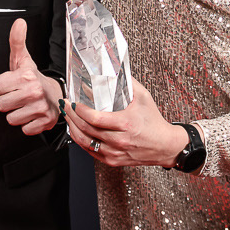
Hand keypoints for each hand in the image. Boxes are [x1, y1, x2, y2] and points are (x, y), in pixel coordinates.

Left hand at [0, 19, 61, 134]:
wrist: (56, 94)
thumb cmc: (33, 78)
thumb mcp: (23, 59)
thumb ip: (17, 41)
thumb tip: (19, 22)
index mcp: (26, 76)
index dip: (1, 86)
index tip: (11, 84)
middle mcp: (34, 92)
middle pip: (1, 105)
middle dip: (7, 101)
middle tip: (18, 95)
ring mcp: (40, 108)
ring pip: (10, 119)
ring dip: (16, 114)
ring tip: (25, 105)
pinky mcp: (45, 123)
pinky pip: (24, 129)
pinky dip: (27, 124)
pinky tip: (32, 114)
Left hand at [64, 77, 185, 167]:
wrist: (165, 146)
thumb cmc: (154, 122)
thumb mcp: (144, 98)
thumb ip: (128, 83)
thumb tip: (114, 69)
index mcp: (126, 124)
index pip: (94, 118)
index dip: (79, 110)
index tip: (73, 101)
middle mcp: (119, 141)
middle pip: (85, 129)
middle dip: (71, 115)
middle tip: (65, 104)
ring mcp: (114, 153)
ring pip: (84, 141)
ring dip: (71, 127)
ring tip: (67, 116)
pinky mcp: (112, 160)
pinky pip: (90, 151)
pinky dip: (79, 140)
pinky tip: (76, 130)